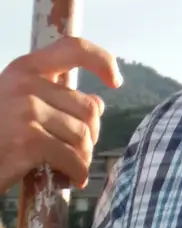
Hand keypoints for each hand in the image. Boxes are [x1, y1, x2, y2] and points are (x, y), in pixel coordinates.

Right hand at [0, 38, 120, 193]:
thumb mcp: (19, 104)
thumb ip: (56, 97)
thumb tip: (98, 102)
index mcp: (24, 68)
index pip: (74, 48)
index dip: (102, 60)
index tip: (116, 81)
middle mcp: (25, 84)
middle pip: (89, 108)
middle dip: (90, 134)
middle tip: (75, 150)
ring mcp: (26, 110)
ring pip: (83, 135)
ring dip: (82, 156)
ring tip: (69, 165)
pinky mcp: (28, 140)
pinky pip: (72, 158)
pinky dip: (77, 172)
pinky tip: (72, 179)